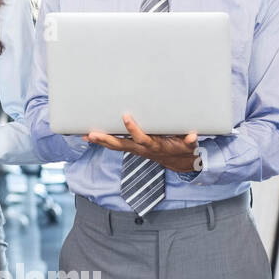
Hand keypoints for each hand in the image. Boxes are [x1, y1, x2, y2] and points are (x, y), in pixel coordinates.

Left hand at [84, 112, 199, 172]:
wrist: (180, 162)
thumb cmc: (183, 149)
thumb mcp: (189, 146)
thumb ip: (189, 140)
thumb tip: (192, 135)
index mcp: (155, 146)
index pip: (141, 138)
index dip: (133, 129)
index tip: (125, 116)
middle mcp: (142, 149)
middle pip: (121, 145)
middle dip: (106, 140)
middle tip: (92, 134)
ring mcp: (136, 150)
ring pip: (115, 146)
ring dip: (101, 141)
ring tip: (86, 136)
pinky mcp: (132, 149)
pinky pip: (116, 146)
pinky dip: (104, 142)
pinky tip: (91, 137)